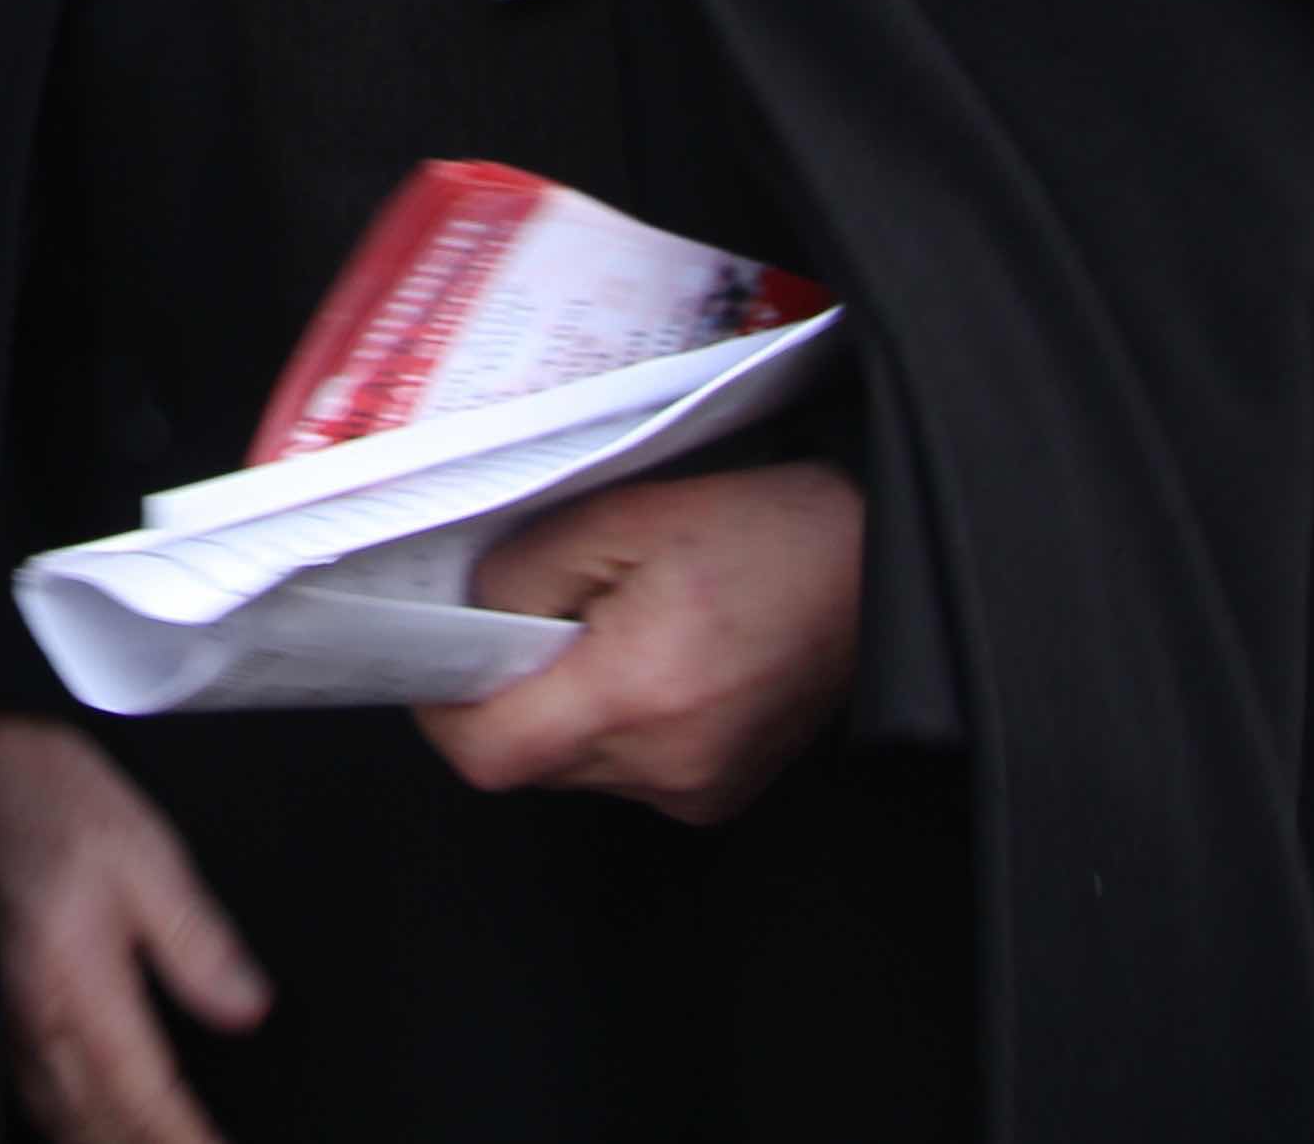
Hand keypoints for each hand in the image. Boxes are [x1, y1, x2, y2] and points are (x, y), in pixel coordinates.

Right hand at [0, 716, 268, 1143]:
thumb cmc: (41, 794)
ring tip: (151, 1143)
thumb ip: (196, 938)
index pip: (145, 1094)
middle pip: (98, 1122)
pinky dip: (66, 1120)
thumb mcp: (142, 849)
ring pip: (59, 1113)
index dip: (186, 1138)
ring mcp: (8, 1013)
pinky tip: (86, 1122)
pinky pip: (31, 1088)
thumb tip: (245, 1005)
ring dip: (104, 1139)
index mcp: (80, 976)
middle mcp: (37, 1010)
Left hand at [413, 460, 860, 824]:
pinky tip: (645, 662)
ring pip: (572, 766)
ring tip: (602, 633)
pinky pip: (623, 771)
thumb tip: (467, 618)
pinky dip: (610, 724)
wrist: (874, 567)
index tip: (439, 662)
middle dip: (505, 696)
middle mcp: (668, 763)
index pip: (490, 752)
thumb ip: (519, 576)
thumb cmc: (760, 532)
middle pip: (526, 761)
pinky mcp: (718, 794)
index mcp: (637, 694)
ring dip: (560, 708)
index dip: (444, 711)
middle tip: (528, 623)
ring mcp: (698, 789)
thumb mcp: (616, 519)